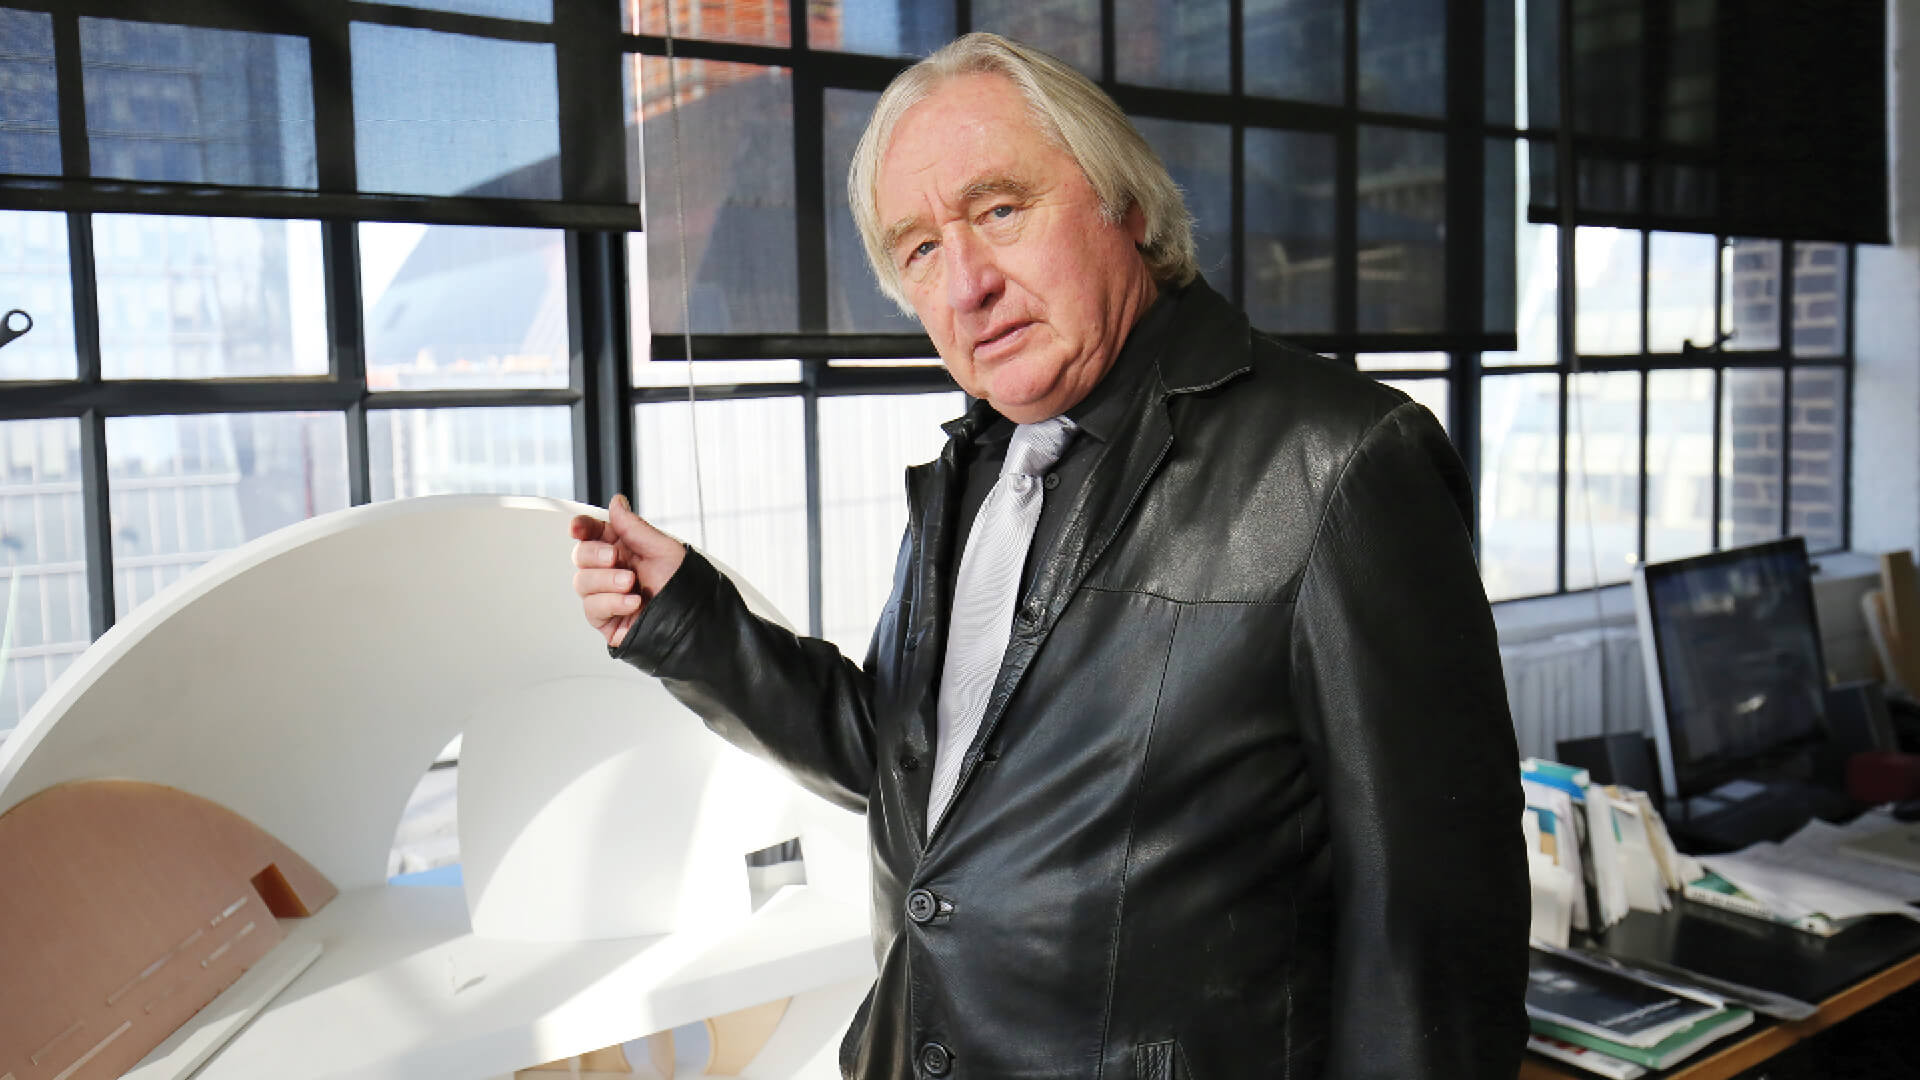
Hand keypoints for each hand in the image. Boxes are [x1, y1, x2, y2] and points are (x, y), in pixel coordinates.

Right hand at [570, 494, 686, 648]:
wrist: (692, 621)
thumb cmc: (684, 586)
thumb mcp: (663, 549)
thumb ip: (634, 527)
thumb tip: (616, 503)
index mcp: (625, 549)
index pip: (593, 534)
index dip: (582, 528)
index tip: (578, 528)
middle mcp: (613, 571)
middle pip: (581, 556)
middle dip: (594, 554)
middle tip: (614, 557)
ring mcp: (607, 596)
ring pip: (582, 582)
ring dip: (606, 581)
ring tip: (631, 584)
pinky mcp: (607, 620)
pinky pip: (592, 608)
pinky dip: (612, 603)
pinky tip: (631, 602)